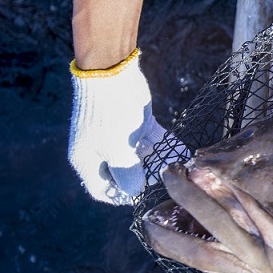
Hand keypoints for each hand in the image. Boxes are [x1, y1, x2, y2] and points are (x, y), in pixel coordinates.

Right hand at [68, 49, 165, 204]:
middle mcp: (102, 150)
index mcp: (88, 160)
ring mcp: (120, 135)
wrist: (112, 73)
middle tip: (166, 185)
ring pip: (142, 157)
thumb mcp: (117, 151)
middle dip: (145, 180)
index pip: (101, 189)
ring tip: (179, 172)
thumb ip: (127, 175)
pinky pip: (153, 140)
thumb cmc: (109, 116)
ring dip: (159, 164)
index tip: (142, 199)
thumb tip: (135, 191)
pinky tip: (184, 155)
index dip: (120, 197)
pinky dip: (167, 146)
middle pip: (124, 174)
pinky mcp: (137, 123)